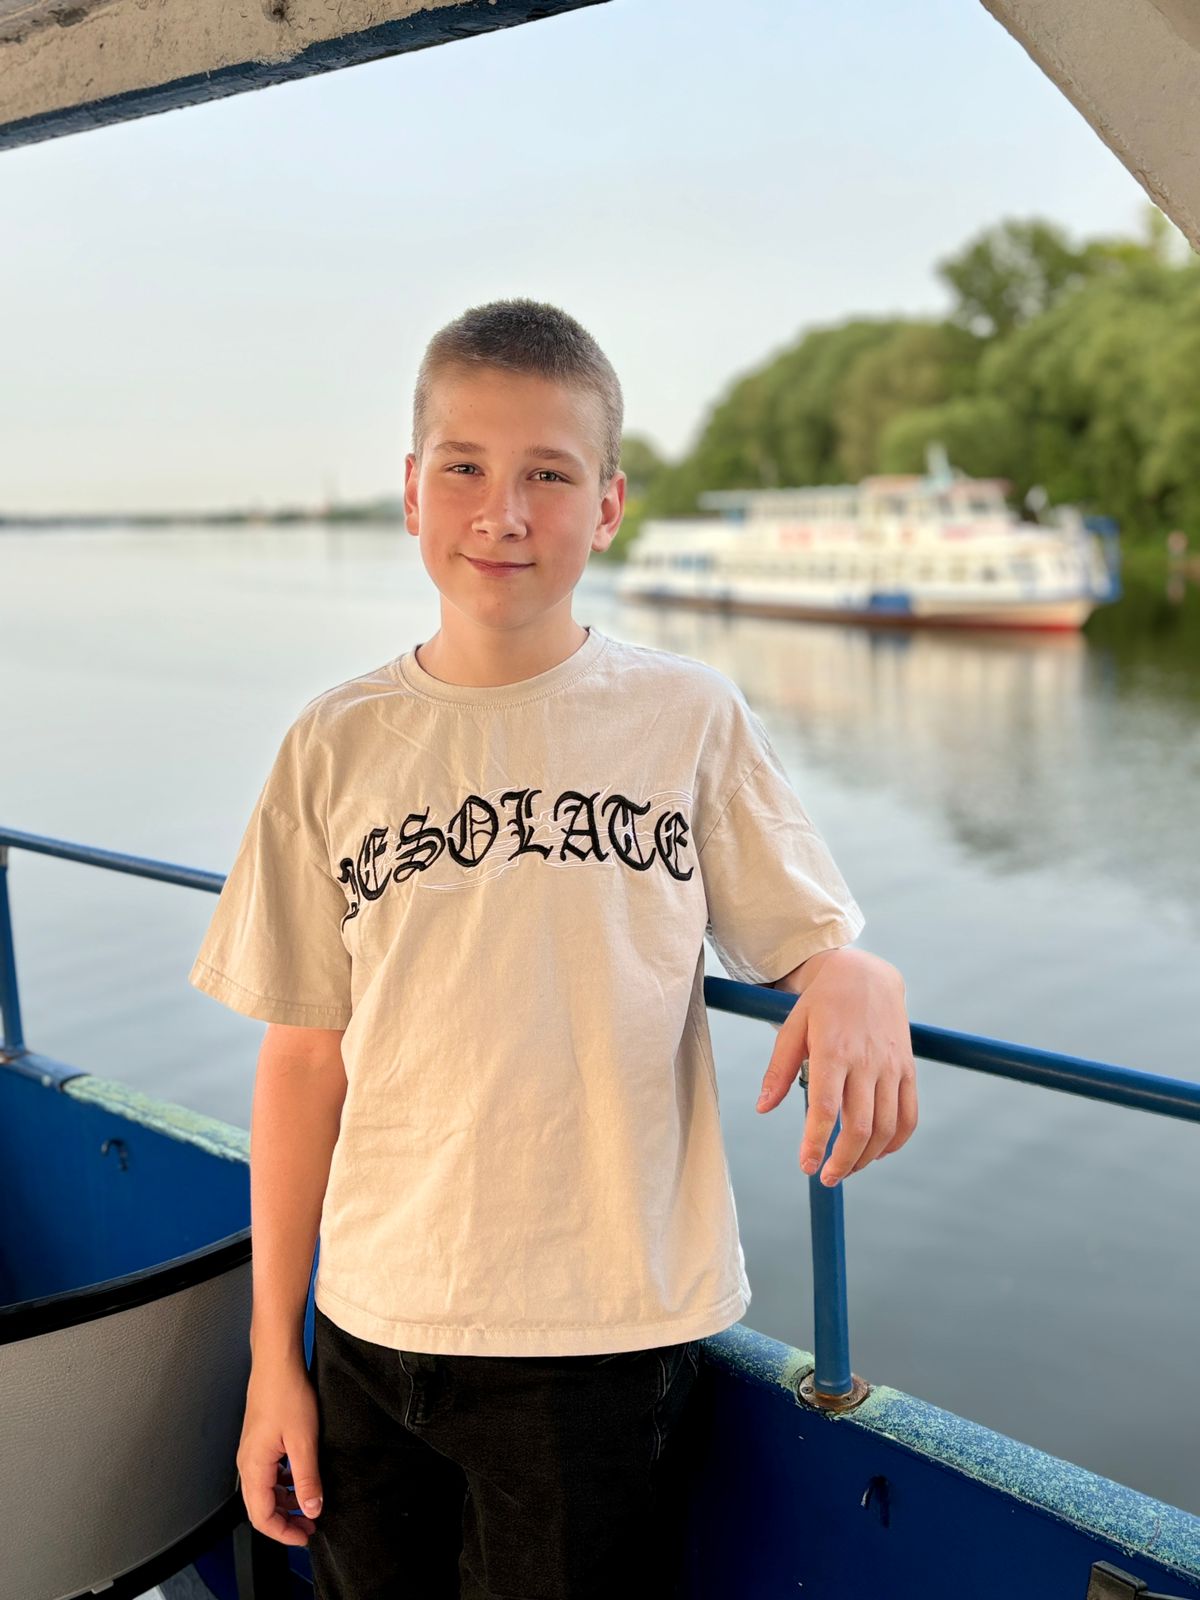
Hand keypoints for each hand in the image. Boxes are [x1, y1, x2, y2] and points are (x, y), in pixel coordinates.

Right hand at [237, 1356, 323, 1545]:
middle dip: (285, 1521)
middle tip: (310, 1525)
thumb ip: (307, 1479)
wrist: (277, 1361)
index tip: (304, 1537)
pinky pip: (269, 1473)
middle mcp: (248, 1462)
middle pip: (261, 1507)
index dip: (283, 1533)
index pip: (262, 1517)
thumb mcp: (303, 1440)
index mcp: (254, 1467)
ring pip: (266, 1491)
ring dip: (286, 1502)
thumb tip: (311, 1509)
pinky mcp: (260, 1441)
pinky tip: (301, 1477)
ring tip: (309, 1504)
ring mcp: (253, 1451)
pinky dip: (284, 1483)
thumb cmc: (285, 1392)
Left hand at [755, 948, 916, 1185]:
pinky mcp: (907, 1069)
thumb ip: (778, 1069)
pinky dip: (896, 1141)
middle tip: (826, 1177)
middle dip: (843, 1161)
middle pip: (860, 1126)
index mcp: (832, 1050)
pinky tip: (877, 1152)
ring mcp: (890, 1066)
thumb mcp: (792, 1027)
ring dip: (867, 1157)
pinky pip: (909, 1115)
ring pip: (886, 1127)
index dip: (816, 1142)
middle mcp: (865, 1061)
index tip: (807, 1166)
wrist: (865, 976)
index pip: (826, 1108)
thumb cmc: (822, 1003)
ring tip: (846, 1168)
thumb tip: (763, 1108)